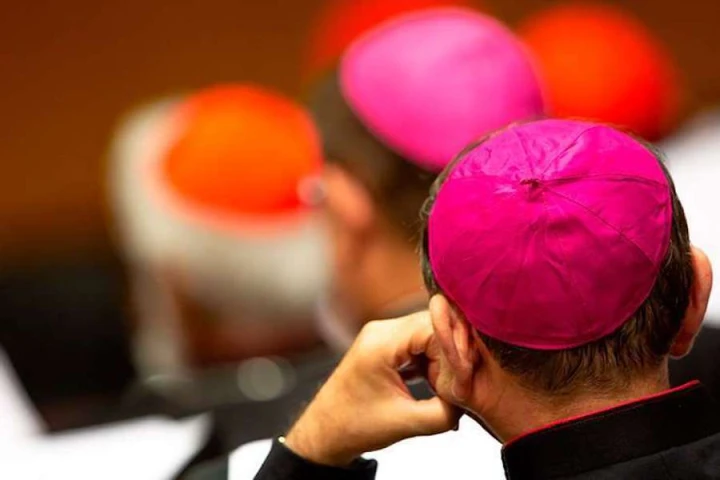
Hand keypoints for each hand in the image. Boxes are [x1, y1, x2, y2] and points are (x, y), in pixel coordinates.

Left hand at [284, 312, 461, 465]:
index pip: (433, 328)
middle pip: (433, 325)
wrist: (325, 431)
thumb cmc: (353, 426)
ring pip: (428, 333)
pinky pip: (418, 343)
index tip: (465, 377)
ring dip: (442, 358)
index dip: (455, 351)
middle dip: (452, 352)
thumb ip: (445, 413)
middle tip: (461, 382)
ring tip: (447, 385)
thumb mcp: (405, 423)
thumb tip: (471, 399)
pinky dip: (431, 360)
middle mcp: (380, 330)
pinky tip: (435, 382)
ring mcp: (382, 335)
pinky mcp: (385, 345)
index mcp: (380, 343)